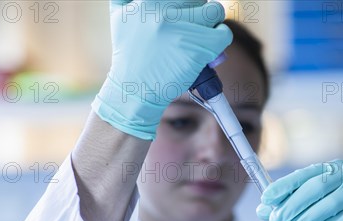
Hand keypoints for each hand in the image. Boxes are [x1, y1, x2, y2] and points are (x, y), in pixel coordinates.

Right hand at [92, 0, 231, 139]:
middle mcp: (163, 10)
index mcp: (146, 1)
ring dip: (212, 24)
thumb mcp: (119, 17)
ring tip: (202, 37)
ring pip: (214, 12)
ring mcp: (181, 28)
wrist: (134, 90)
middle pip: (197, 0)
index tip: (182, 14)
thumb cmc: (129, 56)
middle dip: (196, 12)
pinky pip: (223, 33)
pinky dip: (221, 39)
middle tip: (192, 27)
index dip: (183, 4)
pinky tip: (211, 48)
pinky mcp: (198, 46)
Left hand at [256, 160, 342, 220]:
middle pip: (316, 187)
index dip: (284, 185)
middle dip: (292, 205)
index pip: (305, 174)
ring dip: (304, 220)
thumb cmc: (337, 219)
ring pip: (329, 205)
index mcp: (333, 168)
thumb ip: (288, 207)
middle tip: (275, 220)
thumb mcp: (311, 211)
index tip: (266, 198)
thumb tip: (261, 210)